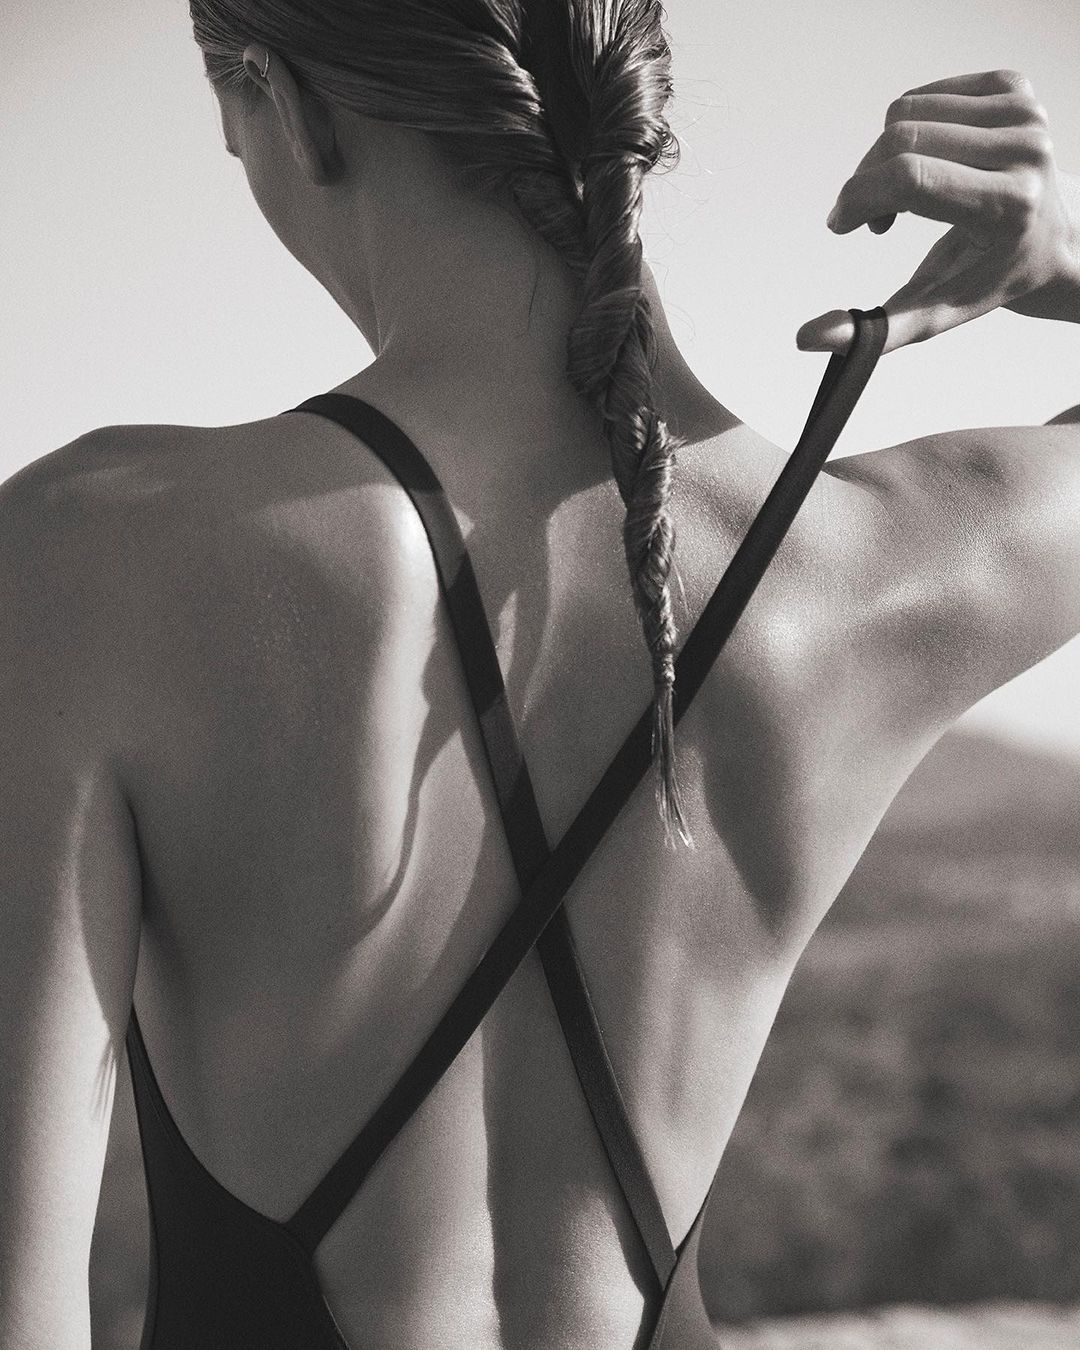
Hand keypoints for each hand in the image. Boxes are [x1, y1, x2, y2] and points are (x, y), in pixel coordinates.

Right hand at [796, 70, 1079, 353]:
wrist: (1051, 240)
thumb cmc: (988, 277)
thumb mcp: (932, 314)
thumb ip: (872, 330)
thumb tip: (809, 338)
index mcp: (1008, 205)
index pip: (911, 177)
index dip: (859, 197)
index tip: (842, 224)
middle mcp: (1025, 150)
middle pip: (901, 140)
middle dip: (866, 181)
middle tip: (870, 220)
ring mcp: (1025, 112)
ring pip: (906, 112)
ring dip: (883, 158)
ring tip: (901, 196)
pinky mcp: (1016, 86)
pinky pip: (926, 96)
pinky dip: (908, 130)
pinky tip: (926, 163)